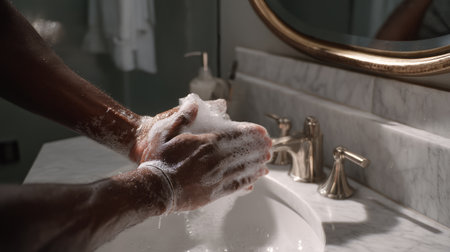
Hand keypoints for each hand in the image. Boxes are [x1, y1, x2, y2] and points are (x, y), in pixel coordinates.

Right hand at [130, 98, 270, 211]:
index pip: (235, 136)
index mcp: (206, 144)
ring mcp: (216, 178)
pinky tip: (256, 178)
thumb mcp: (164, 132)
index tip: (262, 132)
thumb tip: (193, 103)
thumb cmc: (157, 160)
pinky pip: (237, 186)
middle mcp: (215, 161)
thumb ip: (182, 117)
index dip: (251, 133)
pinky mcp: (214, 193)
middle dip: (258, 147)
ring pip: (244, 169)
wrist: (153, 189)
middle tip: (269, 144)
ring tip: (267, 159)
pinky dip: (249, 180)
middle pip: (243, 152)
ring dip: (257, 163)